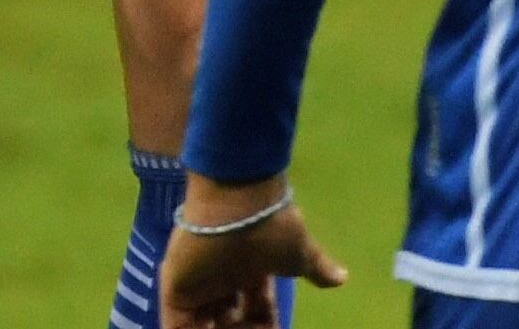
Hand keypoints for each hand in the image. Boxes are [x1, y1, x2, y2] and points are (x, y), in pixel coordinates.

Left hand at [161, 183, 345, 328]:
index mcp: (246, 271)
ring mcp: (196, 284)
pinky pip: (177, 327)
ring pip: (204, 325)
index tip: (274, 328)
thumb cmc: (270, 225)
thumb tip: (342, 277)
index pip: (256, 311)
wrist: (239, 203)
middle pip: (229, 321)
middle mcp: (220, 278)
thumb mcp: (300, 252)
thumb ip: (317, 267)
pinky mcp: (175, 290)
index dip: (266, 325)